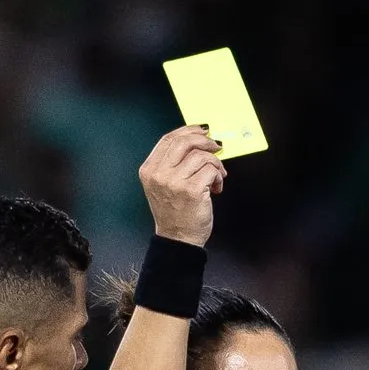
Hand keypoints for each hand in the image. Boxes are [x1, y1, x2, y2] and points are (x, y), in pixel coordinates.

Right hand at [137, 124, 225, 244]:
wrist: (178, 239)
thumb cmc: (174, 214)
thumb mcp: (163, 185)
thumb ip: (173, 163)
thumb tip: (197, 141)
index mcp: (149, 170)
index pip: (169, 139)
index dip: (188, 130)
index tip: (202, 131)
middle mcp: (159, 175)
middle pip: (185, 142)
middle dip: (205, 141)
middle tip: (216, 147)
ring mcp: (174, 182)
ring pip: (202, 156)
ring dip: (216, 164)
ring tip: (216, 177)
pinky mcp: (192, 190)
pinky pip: (212, 170)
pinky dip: (219, 177)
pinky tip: (216, 188)